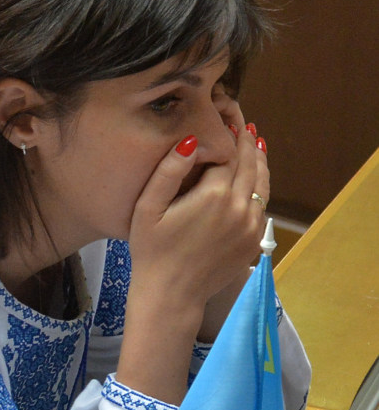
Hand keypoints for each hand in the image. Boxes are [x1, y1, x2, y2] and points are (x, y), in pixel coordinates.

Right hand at [128, 123, 267, 310]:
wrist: (171, 295)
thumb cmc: (151, 251)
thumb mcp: (147, 210)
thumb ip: (168, 172)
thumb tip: (190, 140)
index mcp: (213, 195)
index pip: (226, 153)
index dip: (226, 133)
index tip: (226, 115)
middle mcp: (239, 207)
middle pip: (249, 164)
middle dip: (246, 141)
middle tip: (242, 122)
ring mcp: (251, 225)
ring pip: (262, 183)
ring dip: (258, 160)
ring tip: (254, 143)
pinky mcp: (254, 240)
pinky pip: (261, 205)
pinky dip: (259, 187)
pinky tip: (252, 179)